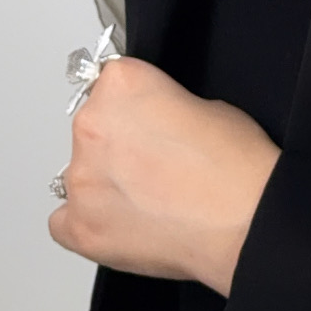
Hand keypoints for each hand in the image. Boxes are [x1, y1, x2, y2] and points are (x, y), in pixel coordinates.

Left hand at [49, 57, 280, 297]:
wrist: (245, 223)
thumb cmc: (236, 167)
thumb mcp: (208, 104)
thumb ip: (164, 106)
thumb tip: (154, 124)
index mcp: (121, 86)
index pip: (112, 82)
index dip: (139, 103)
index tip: (153, 119)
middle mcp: (91, 126)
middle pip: (92, 126)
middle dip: (120, 142)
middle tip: (157, 163)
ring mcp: (81, 180)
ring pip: (80, 174)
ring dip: (107, 182)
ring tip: (151, 200)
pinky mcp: (80, 228)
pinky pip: (65, 221)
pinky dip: (91, 221)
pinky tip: (127, 223)